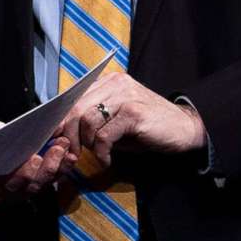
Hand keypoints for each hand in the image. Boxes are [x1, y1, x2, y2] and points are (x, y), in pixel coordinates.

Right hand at [0, 119, 74, 202]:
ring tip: (64, 145)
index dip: (20, 172)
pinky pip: (51, 180)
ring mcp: (21, 191)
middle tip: (57, 148)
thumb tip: (22, 131)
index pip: (2, 182)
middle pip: (28, 185)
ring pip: (43, 183)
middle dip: (46, 166)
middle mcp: (3, 192)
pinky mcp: (36, 185)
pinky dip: (62, 167)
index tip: (35, 158)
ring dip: (57, 164)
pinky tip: (69, 155)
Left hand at [68, 71, 204, 157]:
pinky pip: (104, 135)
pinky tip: (107, 158)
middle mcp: (115, 84)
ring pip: (87, 121)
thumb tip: (63, 132)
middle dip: (69, 134)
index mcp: (108, 82)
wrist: (185, 129)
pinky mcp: (133, 113)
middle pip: (76, 109)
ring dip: (87, 144)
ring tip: (98, 153)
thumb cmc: (146, 127)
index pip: (73, 98)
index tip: (55, 137)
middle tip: (73, 152)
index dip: (60, 120)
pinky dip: (101, 151)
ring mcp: (125, 96)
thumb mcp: (115, 120)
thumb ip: (92, 119)